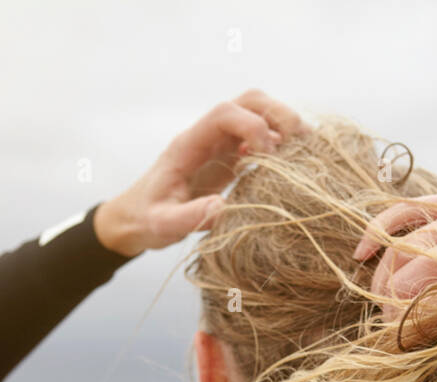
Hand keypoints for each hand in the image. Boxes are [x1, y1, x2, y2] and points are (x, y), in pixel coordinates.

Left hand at [94, 89, 309, 256]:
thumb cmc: (147, 219)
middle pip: (249, 101)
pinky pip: (262, 136)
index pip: (225, 114)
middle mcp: (208, 136)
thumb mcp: (163, 225)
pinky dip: (281, 145)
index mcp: (189, 144)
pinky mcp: (230, 156)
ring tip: (300, 156)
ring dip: (284, 127)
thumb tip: (225, 207)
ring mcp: (221, 144)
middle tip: (298, 146)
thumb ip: (190, 217)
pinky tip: (285, 169)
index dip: (253, 127)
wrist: (136, 217)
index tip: (267, 159)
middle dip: (279, 115)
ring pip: (259, 113)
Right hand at [352, 186, 436, 336]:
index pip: (422, 310)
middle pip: (401, 281)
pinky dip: (378, 231)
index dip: (405, 336)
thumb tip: (431, 345)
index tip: (400, 350)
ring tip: (382, 304)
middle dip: (389, 313)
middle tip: (392, 330)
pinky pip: (404, 211)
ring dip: (382, 282)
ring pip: (398, 250)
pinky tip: (362, 254)